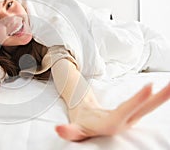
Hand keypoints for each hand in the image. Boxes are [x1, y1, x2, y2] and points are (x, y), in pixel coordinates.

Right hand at [55, 83, 169, 140]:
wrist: (89, 127)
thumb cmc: (82, 126)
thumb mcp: (75, 129)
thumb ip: (69, 132)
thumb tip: (59, 130)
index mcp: (111, 124)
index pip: (126, 111)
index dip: (137, 100)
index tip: (150, 87)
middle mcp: (126, 122)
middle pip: (145, 109)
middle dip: (160, 98)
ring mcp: (131, 118)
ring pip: (149, 106)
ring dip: (163, 96)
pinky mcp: (134, 113)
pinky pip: (147, 104)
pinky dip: (157, 96)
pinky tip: (166, 89)